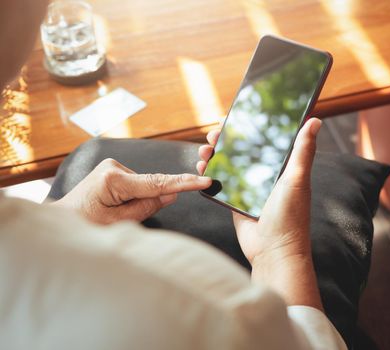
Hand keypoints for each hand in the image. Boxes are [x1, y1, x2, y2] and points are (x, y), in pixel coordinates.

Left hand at [53, 158, 210, 224]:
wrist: (61, 221)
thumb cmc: (84, 226)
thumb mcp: (117, 224)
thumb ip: (146, 208)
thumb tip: (169, 195)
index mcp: (113, 180)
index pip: (157, 183)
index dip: (183, 184)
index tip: (205, 181)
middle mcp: (114, 167)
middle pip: (150, 186)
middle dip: (147, 203)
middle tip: (122, 217)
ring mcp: (113, 167)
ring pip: (143, 187)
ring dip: (138, 202)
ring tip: (111, 214)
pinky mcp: (114, 171)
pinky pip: (136, 185)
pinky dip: (134, 198)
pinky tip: (113, 207)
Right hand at [197, 118, 323, 308]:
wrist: (273, 252)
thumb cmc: (290, 217)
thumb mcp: (297, 179)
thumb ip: (303, 150)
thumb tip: (316, 120)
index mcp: (282, 167)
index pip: (265, 138)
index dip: (250, 125)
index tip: (234, 114)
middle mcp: (265, 175)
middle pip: (243, 149)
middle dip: (227, 138)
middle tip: (214, 132)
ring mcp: (249, 188)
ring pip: (229, 163)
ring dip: (215, 153)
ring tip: (205, 149)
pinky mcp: (235, 200)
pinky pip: (220, 182)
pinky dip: (210, 172)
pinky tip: (202, 165)